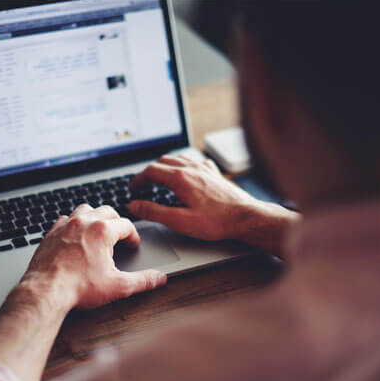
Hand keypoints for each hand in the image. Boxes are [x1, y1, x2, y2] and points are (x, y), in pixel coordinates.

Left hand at [19, 204, 166, 310]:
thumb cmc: (79, 288)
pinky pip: (64, 219)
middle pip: (107, 211)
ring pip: (85, 209)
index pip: (126, 225)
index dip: (133, 236)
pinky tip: (75, 235)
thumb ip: (142, 280)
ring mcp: (65, 225)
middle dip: (116, 222)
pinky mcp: (50, 233)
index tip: (133, 245)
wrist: (46, 292)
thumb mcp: (118, 286)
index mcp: (103, 231)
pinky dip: (73, 223)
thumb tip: (159, 278)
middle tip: (120, 235)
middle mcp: (84, 222)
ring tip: (99, 230)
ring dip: (94, 217)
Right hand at [129, 155, 298, 255]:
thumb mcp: (179, 221)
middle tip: (142, 185)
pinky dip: (183, 165)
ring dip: (164, 166)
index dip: (138, 180)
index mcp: (180, 178)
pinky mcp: (214, 173)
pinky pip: (194, 161)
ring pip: (178, 159)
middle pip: (162, 162)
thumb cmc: (216, 221)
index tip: (133, 189)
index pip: (151, 171)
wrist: (245, 217)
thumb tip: (135, 205)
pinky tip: (185, 172)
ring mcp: (204, 168)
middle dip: (149, 172)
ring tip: (158, 177)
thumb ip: (154, 212)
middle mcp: (192, 168)